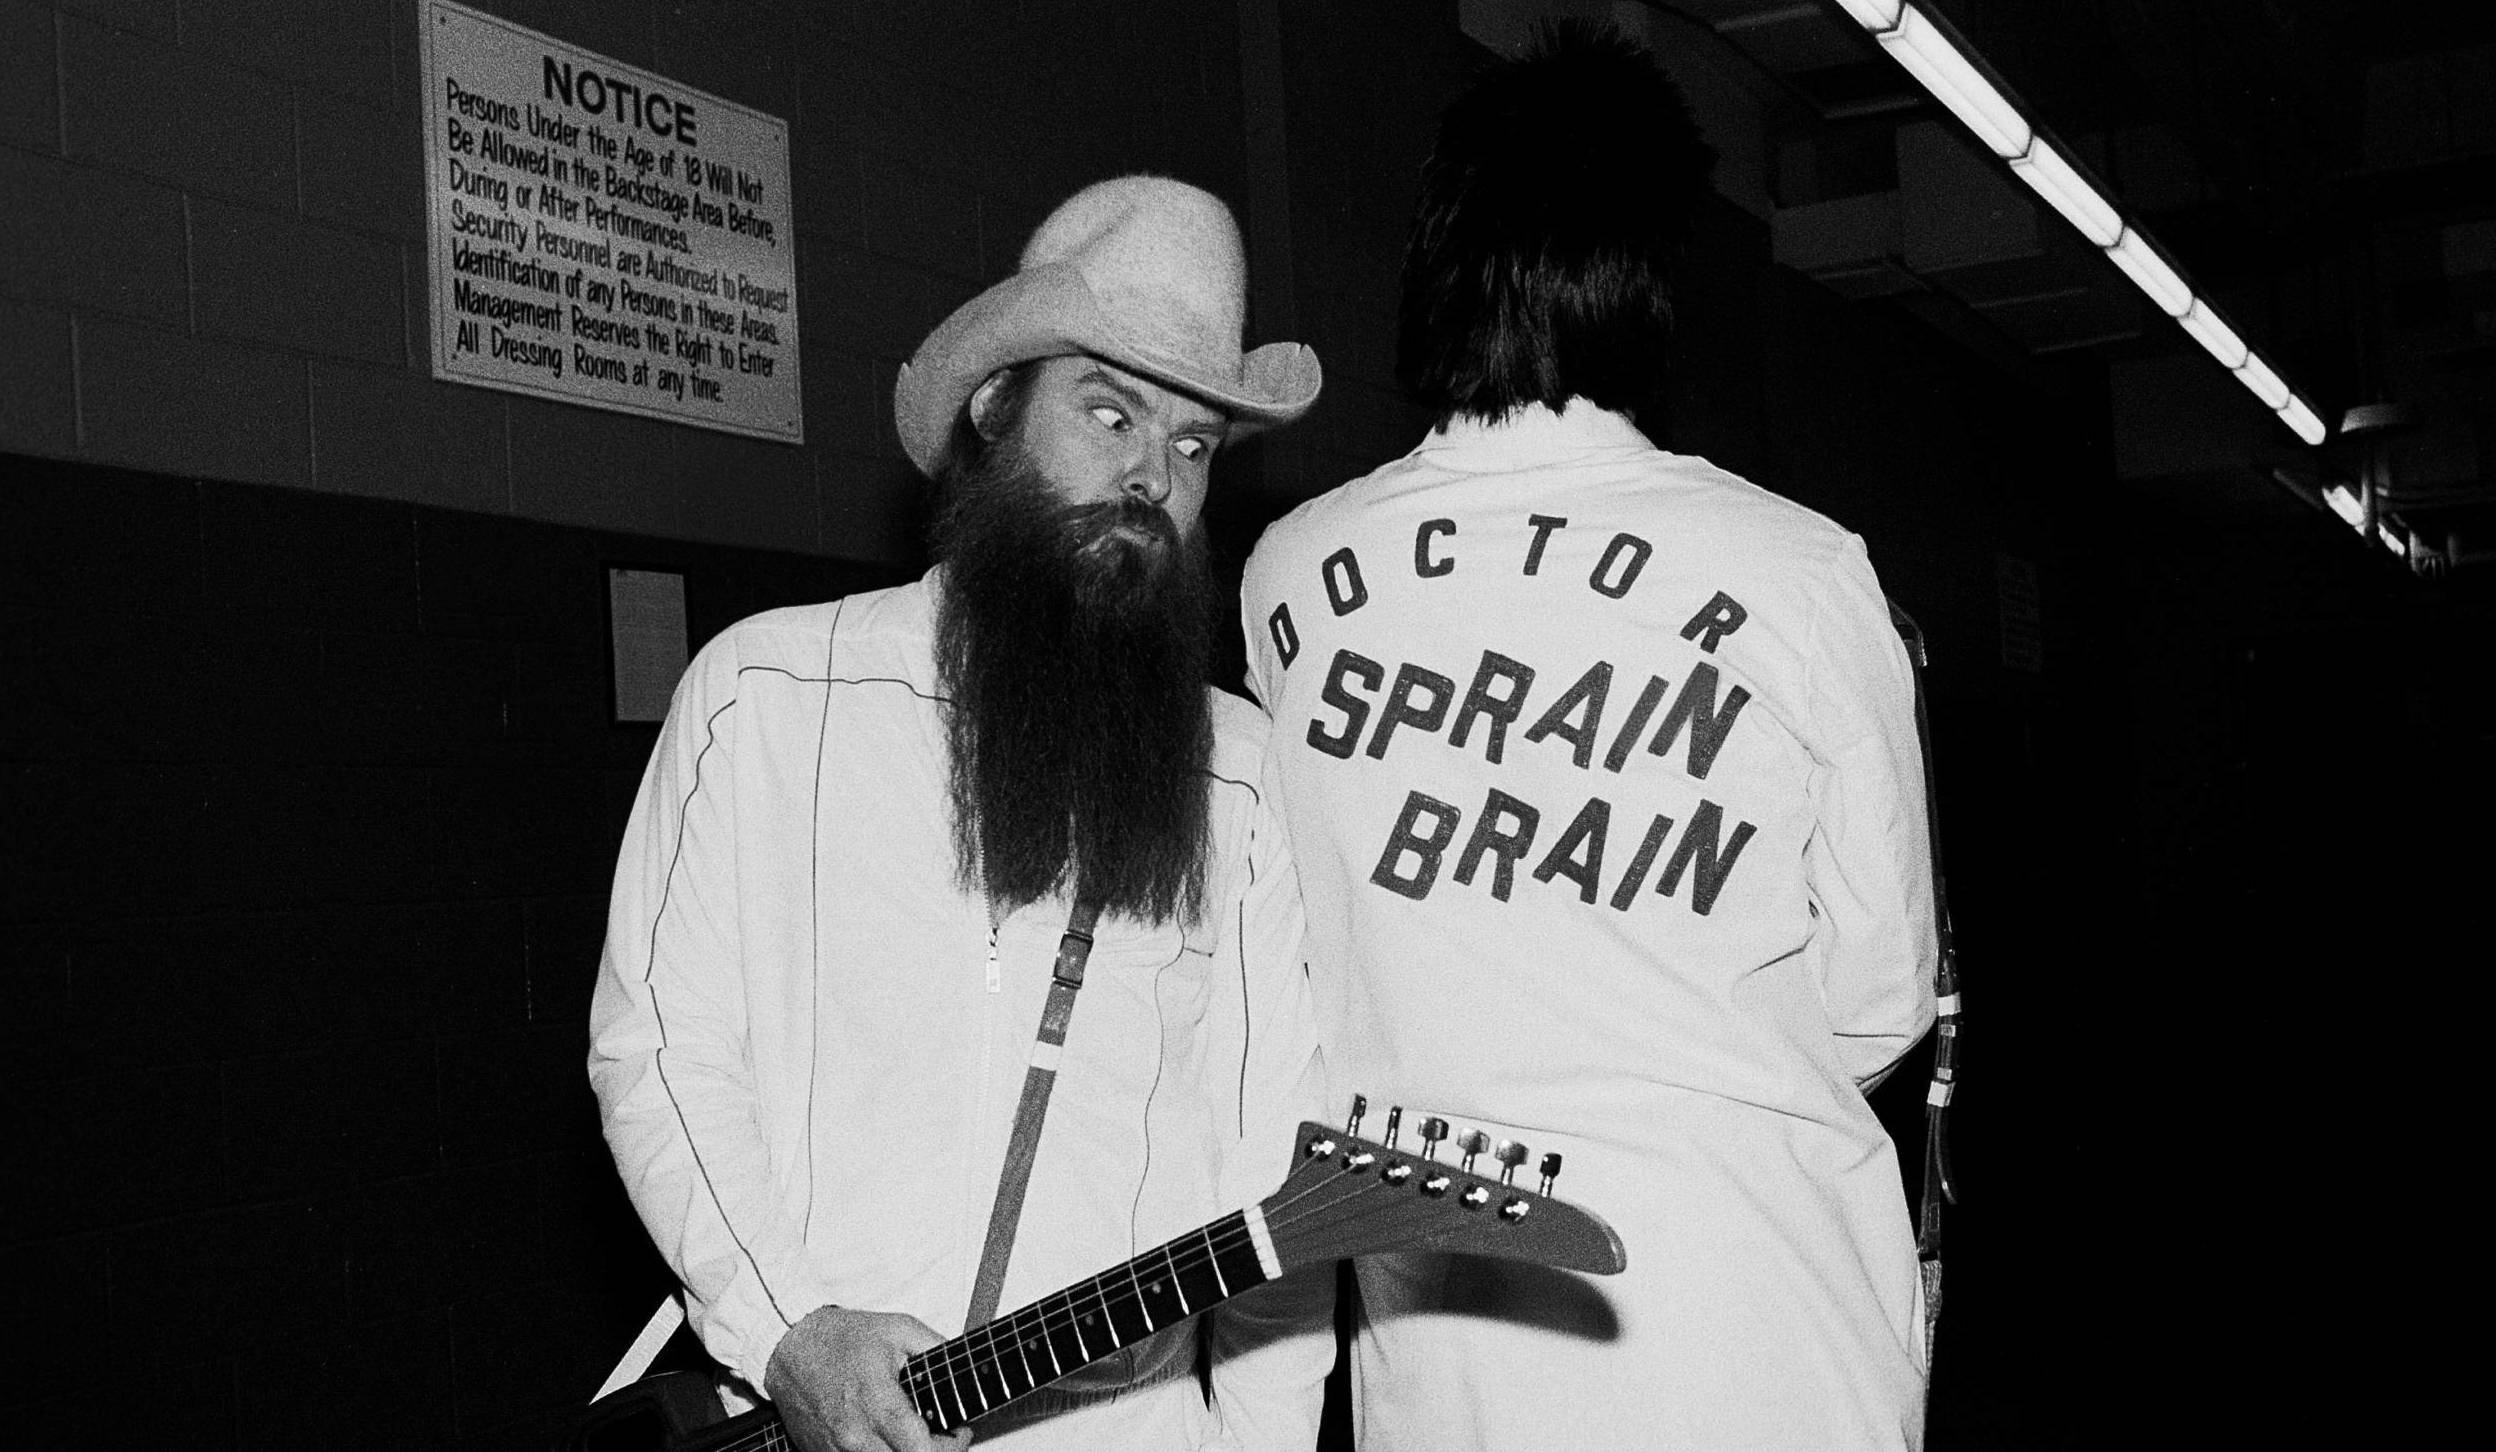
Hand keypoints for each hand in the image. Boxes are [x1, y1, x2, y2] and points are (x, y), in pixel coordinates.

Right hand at [764, 1304, 969, 1451]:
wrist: (790, 1346)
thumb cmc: (840, 1338)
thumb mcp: (899, 1329)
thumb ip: (936, 1348)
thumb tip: (963, 1364)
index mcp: (876, 1403)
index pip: (921, 1449)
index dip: (949, 1446)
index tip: (957, 1432)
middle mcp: (854, 1434)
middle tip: (939, 1437)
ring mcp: (835, 1450)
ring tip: (910, 1436)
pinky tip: (882, 1436)